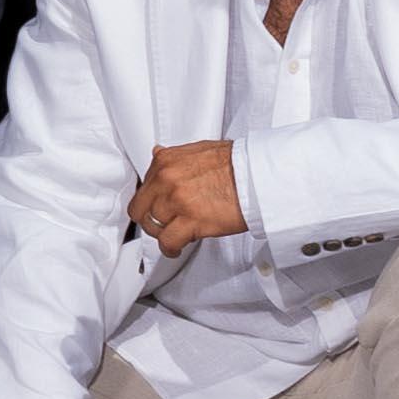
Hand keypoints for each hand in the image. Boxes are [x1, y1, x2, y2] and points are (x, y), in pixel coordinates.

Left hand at [125, 141, 247, 255]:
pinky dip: (170, 248)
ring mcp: (177, 201)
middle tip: (161, 225)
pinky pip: (168, 241)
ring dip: (163, 233)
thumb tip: (158, 154)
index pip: (144, 187)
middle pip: (140, 209)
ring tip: (174, 235)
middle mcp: (166, 179)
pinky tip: (175, 248)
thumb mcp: (198, 150)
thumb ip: (174, 157)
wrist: (258, 174)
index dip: (151, 201)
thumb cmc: (237, 163)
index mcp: (165, 161)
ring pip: (153, 226)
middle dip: (149, 219)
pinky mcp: (191, 221)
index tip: (156, 207)